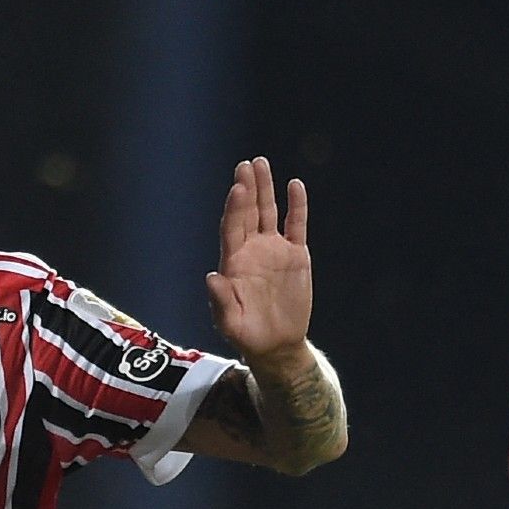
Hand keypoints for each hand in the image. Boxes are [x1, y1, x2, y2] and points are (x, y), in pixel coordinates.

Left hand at [208, 157, 312, 368]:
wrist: (276, 344)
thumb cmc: (247, 335)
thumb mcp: (231, 324)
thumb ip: (221, 301)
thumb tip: (212, 277)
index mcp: (233, 262)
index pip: (232, 228)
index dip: (235, 208)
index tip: (238, 188)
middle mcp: (252, 250)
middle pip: (248, 213)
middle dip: (248, 189)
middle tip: (246, 165)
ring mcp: (274, 250)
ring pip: (269, 212)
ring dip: (266, 189)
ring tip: (261, 164)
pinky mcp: (295, 255)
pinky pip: (296, 225)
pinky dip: (297, 206)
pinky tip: (295, 185)